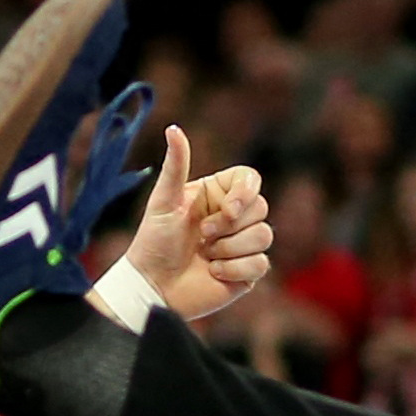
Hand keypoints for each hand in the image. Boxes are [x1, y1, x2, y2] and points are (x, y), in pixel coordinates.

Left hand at [121, 124, 271, 319]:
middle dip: (229, 225)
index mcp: (218, 194)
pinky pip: (260, 264)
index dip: (245, 193)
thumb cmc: (154, 242)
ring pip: (264, 236)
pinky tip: (213, 273)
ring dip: (229, 248)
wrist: (151, 287)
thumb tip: (173, 128)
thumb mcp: (163, 201)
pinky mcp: (247, 272)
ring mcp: (242, 245)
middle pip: (260, 208)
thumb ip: (175, 165)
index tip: (226, 209)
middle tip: (201, 236)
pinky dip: (234, 270)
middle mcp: (233, 217)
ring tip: (204, 255)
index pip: (251, 179)